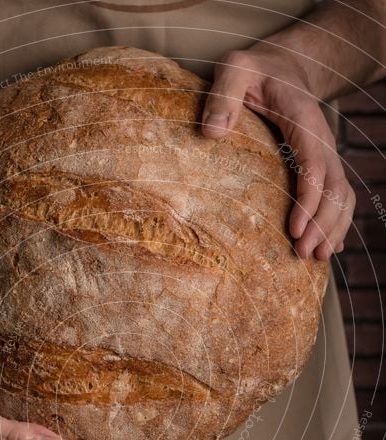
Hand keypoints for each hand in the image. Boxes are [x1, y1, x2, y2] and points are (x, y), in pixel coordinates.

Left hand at [201, 43, 355, 260]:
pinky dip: (336, 223)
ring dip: (333, 228)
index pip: (314, 165)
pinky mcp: (320, 166)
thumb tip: (211, 133)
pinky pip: (336, 196)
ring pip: (341, 195)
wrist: (284, 67)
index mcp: (303, 121)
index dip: (308, 200)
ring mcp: (324, 155)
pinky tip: (327, 248)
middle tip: (303, 254)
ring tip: (316, 259)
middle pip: (335, 188)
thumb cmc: (254, 70)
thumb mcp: (235, 69)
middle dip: (323, 224)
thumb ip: (222, 94)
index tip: (295, 230)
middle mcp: (321, 141)